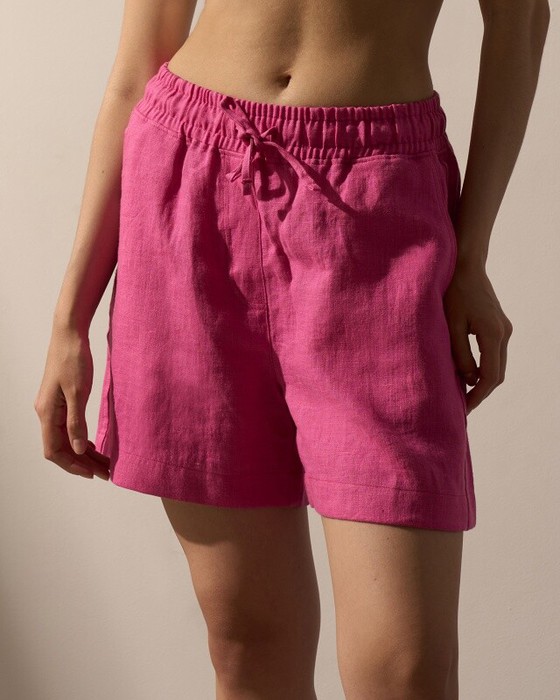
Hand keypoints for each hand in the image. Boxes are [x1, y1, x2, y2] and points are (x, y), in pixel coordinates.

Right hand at [34, 328, 109, 479]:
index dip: (72, 466)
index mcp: (47, 413)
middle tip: (106, 472)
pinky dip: (82, 438)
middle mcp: (46, 413)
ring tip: (105, 463)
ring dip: (84, 453)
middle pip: (61, 448)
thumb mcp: (78, 392)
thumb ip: (76, 422)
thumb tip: (78, 449)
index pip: (54, 451)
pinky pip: (68, 427)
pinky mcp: (61, 401)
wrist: (69, 335)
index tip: (93, 474)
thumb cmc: (73, 359)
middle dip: (82, 463)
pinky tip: (95, 444)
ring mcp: (53, 407)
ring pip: (66, 439)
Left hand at [443, 260, 512, 414]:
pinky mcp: (498, 324)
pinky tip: (467, 373)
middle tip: (462, 407)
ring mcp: (504, 328)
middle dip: (481, 392)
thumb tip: (469, 379)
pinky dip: (484, 367)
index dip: (477, 396)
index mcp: (493, 334)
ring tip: (462, 393)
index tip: (464, 409)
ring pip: (497, 364)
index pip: (490, 376)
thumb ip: (460, 354)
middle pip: (497, 374)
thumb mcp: (450, 325)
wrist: (465, 265)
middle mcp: (504, 332)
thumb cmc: (452, 292)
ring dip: (483, 380)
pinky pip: (494, 353)